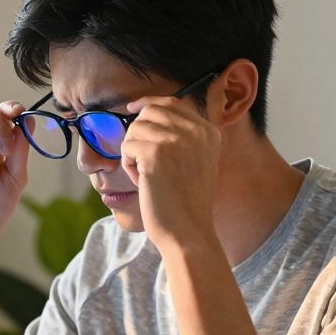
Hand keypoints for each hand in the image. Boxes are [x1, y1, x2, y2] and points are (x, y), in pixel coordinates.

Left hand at [120, 96, 220, 250]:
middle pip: (150, 111)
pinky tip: (142, 182)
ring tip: (146, 176)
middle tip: (143, 161)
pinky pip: (127, 146)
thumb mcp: (195, 161)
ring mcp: (176, 141)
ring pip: (135, 128)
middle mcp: (196, 131)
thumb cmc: (185, 203)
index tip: (132, 110)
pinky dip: (128, 165)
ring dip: (132, 153)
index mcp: (208, 131)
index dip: (148, 103)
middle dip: (138, 133)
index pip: (172, 102)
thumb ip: (181, 136)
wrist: (188, 232)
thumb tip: (145, 110)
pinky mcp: (155, 153)